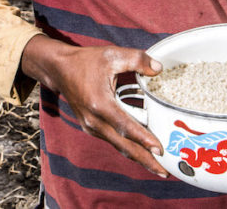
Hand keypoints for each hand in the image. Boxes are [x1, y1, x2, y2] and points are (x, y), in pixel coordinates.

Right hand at [21, 35, 167, 176]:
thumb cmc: (85, 62)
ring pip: (119, 146)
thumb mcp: (111, 55)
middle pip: (124, 145)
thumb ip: (137, 59)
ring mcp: (91, 127)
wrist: (60, 70)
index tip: (160, 150)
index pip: (125, 126)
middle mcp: (94, 120)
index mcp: (99, 104)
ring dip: (139, 157)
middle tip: (166, 172)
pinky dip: (129, 148)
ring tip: (159, 167)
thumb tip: (159, 69)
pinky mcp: (91, 128)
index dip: (143, 139)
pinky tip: (143, 151)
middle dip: (145, 160)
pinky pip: (113, 141)